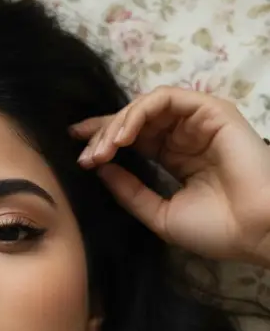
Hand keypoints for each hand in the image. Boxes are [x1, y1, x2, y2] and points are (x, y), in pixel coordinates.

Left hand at [68, 85, 269, 265]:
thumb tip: (99, 169)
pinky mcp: (210, 110)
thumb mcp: (159, 214)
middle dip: (104, 134)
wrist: (252, 232)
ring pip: (146, 107)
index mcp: (175, 158)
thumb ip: (129, 192)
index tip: (78, 153)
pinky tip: (123, 136)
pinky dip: (139, 112)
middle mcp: (185, 136)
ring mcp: (198, 121)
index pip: (134, 140)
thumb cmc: (215, 230)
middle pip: (135, 121)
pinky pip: (166, 99)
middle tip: (86, 155)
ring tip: (103, 149)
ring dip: (118, 123)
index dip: (104, 141)